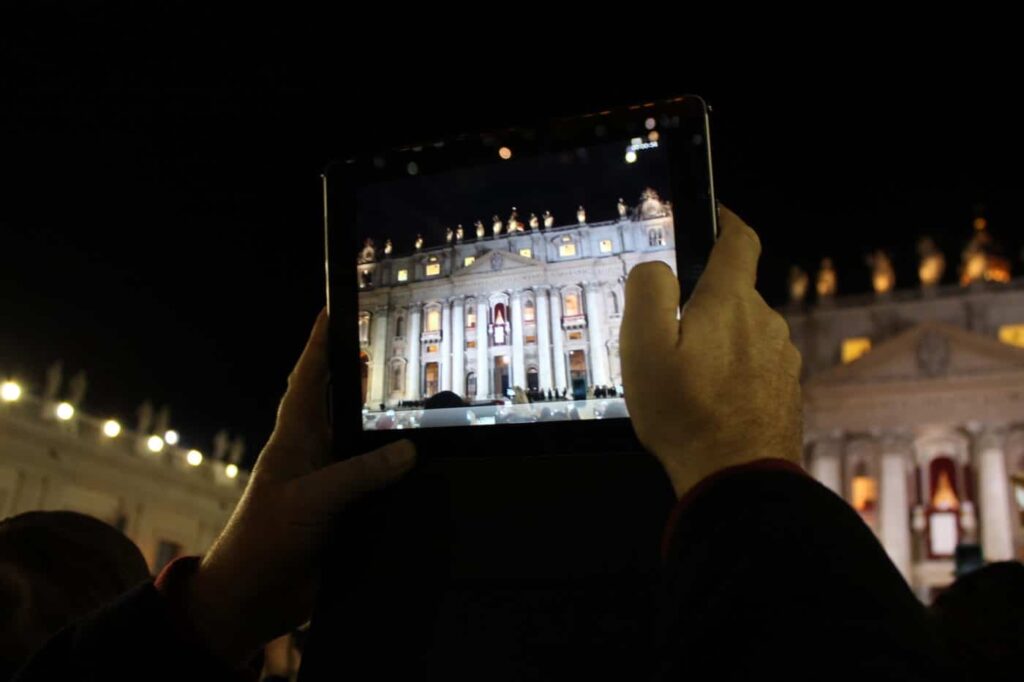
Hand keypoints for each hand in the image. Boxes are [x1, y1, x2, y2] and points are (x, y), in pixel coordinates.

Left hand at [187, 310, 415, 662]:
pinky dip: (398, 476)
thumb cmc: (266, 538)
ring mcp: (330, 485)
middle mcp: (315, 455)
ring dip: (387, 428)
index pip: (309, 380)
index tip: (333, 310)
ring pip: (364, 446)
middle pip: (341, 406)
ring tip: (420, 401)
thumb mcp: (311, 499)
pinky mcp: (345, 515)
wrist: (254, 598)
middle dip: (360, 376)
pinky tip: (425, 468)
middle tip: (387, 346)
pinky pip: (377, 486)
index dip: (320, 345)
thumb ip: (360, 474)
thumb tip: (409, 450)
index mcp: (295, 440)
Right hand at [620, 206, 801, 497]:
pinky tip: (710, 401)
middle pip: (733, 293)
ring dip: (717, 343)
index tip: (713, 215)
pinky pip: (754, 365)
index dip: (724, 220)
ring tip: (686, 380)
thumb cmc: (686, 414)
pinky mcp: (785, 389)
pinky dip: (732, 372)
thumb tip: (658, 269)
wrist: (737, 478)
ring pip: (743, 332)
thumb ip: (648, 292)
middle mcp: (766, 322)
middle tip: (667, 338)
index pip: (739, 241)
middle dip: (703, 304)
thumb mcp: (644, 348)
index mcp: (732, 302)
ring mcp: (781, 357)